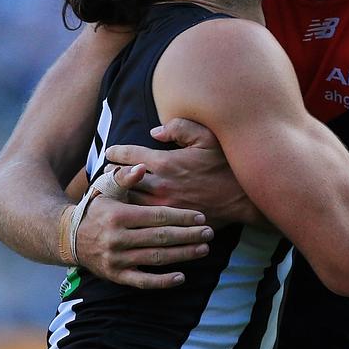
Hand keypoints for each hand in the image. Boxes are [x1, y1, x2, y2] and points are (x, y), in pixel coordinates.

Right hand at [75, 163, 213, 288]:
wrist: (69, 237)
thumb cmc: (96, 208)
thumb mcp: (105, 188)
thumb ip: (124, 176)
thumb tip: (142, 167)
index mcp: (118, 215)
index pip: (157, 216)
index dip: (181, 217)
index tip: (201, 217)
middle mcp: (117, 238)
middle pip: (161, 238)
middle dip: (188, 235)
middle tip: (209, 233)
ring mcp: (117, 259)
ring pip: (156, 259)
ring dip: (182, 255)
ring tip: (203, 249)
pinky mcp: (116, 276)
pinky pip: (143, 282)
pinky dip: (162, 282)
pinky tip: (182, 277)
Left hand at [106, 118, 260, 225]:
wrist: (243, 199)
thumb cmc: (225, 165)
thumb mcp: (206, 137)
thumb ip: (179, 127)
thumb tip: (154, 131)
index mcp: (165, 162)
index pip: (127, 155)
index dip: (115, 152)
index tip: (111, 152)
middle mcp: (160, 185)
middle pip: (121, 180)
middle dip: (111, 175)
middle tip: (105, 172)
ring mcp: (163, 206)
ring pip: (128, 201)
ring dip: (119, 194)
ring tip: (112, 190)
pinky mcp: (169, 221)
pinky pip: (143, 217)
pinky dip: (132, 211)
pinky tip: (129, 208)